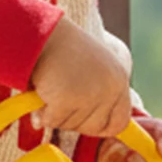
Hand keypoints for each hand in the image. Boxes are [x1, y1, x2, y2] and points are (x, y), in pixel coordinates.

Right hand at [28, 17, 131, 137]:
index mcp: (119, 80)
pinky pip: (53, 121)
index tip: (84, 121)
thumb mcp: (95, 67)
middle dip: (75, 119)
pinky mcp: (68, 100)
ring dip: (57, 112)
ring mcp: (91, 96)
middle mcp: (110, 89)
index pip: (120, 122)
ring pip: (71, 125)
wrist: (40, 32)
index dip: (101, 126)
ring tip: (53, 86)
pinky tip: (42, 91)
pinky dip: (43, 112)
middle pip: (94, 129)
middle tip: (62, 96)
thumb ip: (99, 94)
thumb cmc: (62, 48)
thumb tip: (94, 128)